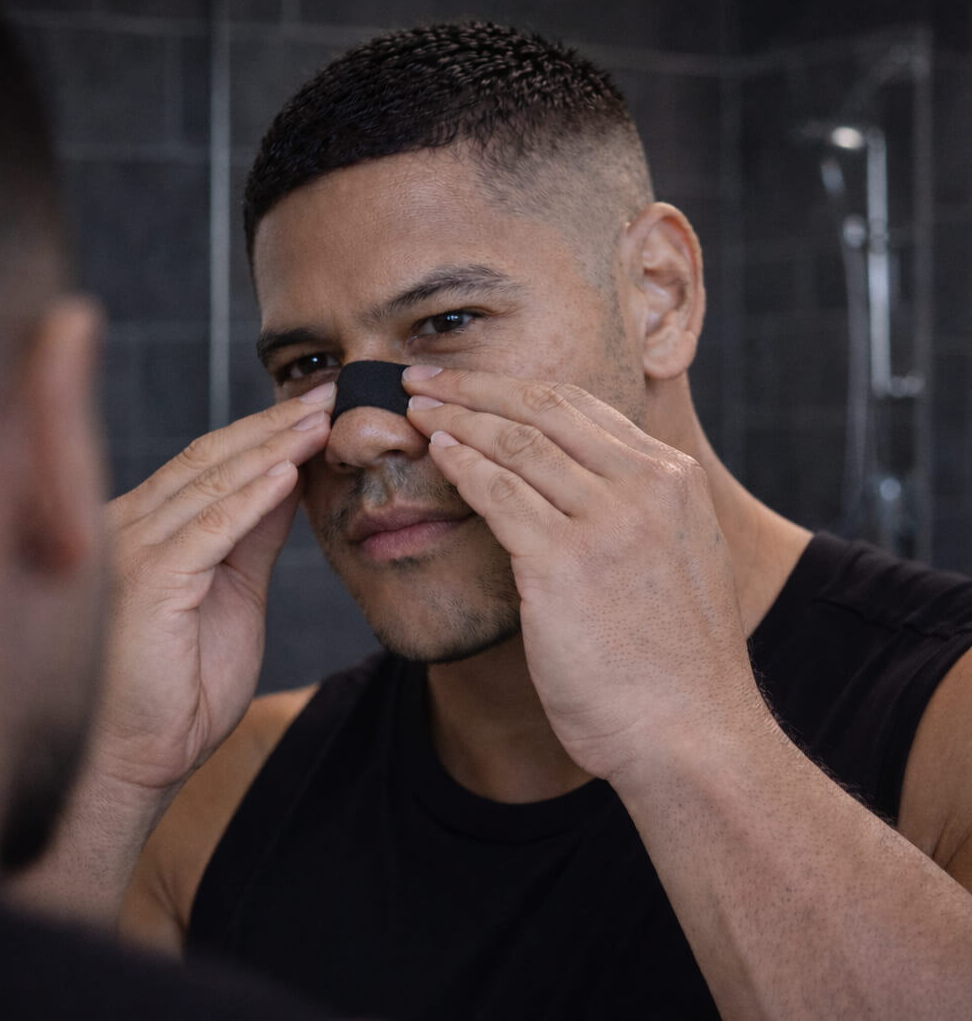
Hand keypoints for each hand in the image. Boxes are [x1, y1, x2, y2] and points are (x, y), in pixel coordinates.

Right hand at [93, 385, 333, 797]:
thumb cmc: (185, 683)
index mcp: (152, 527)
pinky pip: (207, 529)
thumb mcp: (234, 591)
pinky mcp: (147, 582)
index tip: (319, 406)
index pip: (212, 462)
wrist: (142, 758)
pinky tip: (288, 473)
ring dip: (271, 448)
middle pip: (212, 458)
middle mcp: (133, 526)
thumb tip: (288, 482)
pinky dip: (249, 499)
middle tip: (330, 393)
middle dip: (275, 424)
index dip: (267, 430)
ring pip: (211, 483)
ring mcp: (134, 550)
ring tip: (320, 420)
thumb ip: (254, 536)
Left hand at [404, 367, 758, 783]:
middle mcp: (646, 488)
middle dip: (473, 387)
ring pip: (515, 444)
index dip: (515, 388)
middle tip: (423, 376)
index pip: (581, 408)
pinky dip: (461, 467)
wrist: (693, 733)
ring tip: (415, 408)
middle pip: (543, 409)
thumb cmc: (675, 661)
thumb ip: (638, 512)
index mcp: (673, 480)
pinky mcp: (564, 564)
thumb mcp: (677, 561)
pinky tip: (436, 453)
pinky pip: (498, 495)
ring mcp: (607, 523)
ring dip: (455, 419)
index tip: (474, 383)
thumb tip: (584, 485)